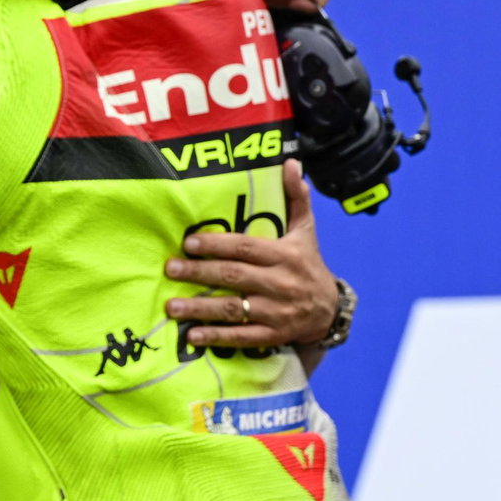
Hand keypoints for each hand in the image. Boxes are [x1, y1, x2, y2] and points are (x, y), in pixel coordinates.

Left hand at [162, 160, 337, 347]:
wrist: (331, 310)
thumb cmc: (308, 265)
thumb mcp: (305, 231)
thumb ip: (296, 198)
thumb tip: (290, 162)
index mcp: (285, 256)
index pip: (246, 248)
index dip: (217, 245)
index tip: (188, 243)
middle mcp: (280, 284)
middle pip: (234, 277)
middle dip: (199, 273)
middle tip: (170, 269)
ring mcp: (276, 312)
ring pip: (234, 309)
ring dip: (200, 308)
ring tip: (171, 307)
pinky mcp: (273, 335)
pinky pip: (242, 337)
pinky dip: (216, 337)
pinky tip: (192, 336)